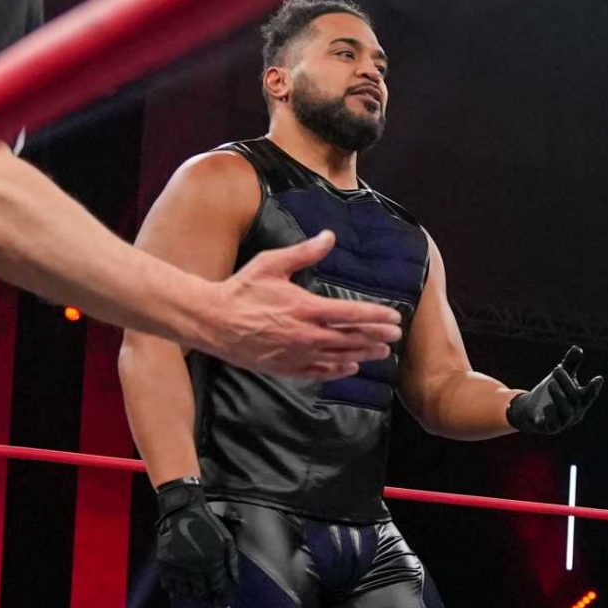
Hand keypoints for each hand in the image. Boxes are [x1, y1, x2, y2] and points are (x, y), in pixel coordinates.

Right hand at [154, 481, 238, 605]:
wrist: (182, 511)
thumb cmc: (207, 524)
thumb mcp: (227, 540)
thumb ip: (232, 563)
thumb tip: (236, 583)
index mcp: (212, 560)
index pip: (217, 588)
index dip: (221, 598)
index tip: (223, 605)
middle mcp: (194, 566)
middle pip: (201, 593)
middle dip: (207, 598)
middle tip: (210, 600)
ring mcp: (177, 566)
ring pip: (184, 592)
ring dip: (191, 595)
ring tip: (196, 593)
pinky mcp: (163, 564)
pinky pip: (167, 585)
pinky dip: (174, 590)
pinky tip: (181, 588)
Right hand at [205, 232, 403, 378]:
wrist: (212, 321)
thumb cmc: (242, 289)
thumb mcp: (271, 264)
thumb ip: (304, 252)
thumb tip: (329, 236)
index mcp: (305, 308)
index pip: (352, 314)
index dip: (376, 316)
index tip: (395, 317)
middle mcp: (305, 334)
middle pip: (351, 338)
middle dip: (377, 336)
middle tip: (396, 336)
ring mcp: (296, 353)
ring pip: (339, 356)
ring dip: (364, 354)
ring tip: (383, 352)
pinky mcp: (285, 367)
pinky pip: (318, 371)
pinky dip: (337, 370)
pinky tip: (351, 367)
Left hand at [506, 345, 601, 436]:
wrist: (532, 411)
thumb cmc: (551, 392)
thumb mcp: (560, 377)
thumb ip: (570, 365)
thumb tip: (577, 348)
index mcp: (581, 399)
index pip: (590, 394)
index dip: (594, 387)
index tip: (598, 378)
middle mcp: (575, 412)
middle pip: (575, 398)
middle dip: (566, 383)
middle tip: (556, 368)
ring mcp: (564, 421)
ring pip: (566, 412)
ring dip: (559, 397)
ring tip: (551, 383)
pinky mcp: (550, 428)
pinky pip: (553, 425)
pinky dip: (551, 415)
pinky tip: (547, 405)